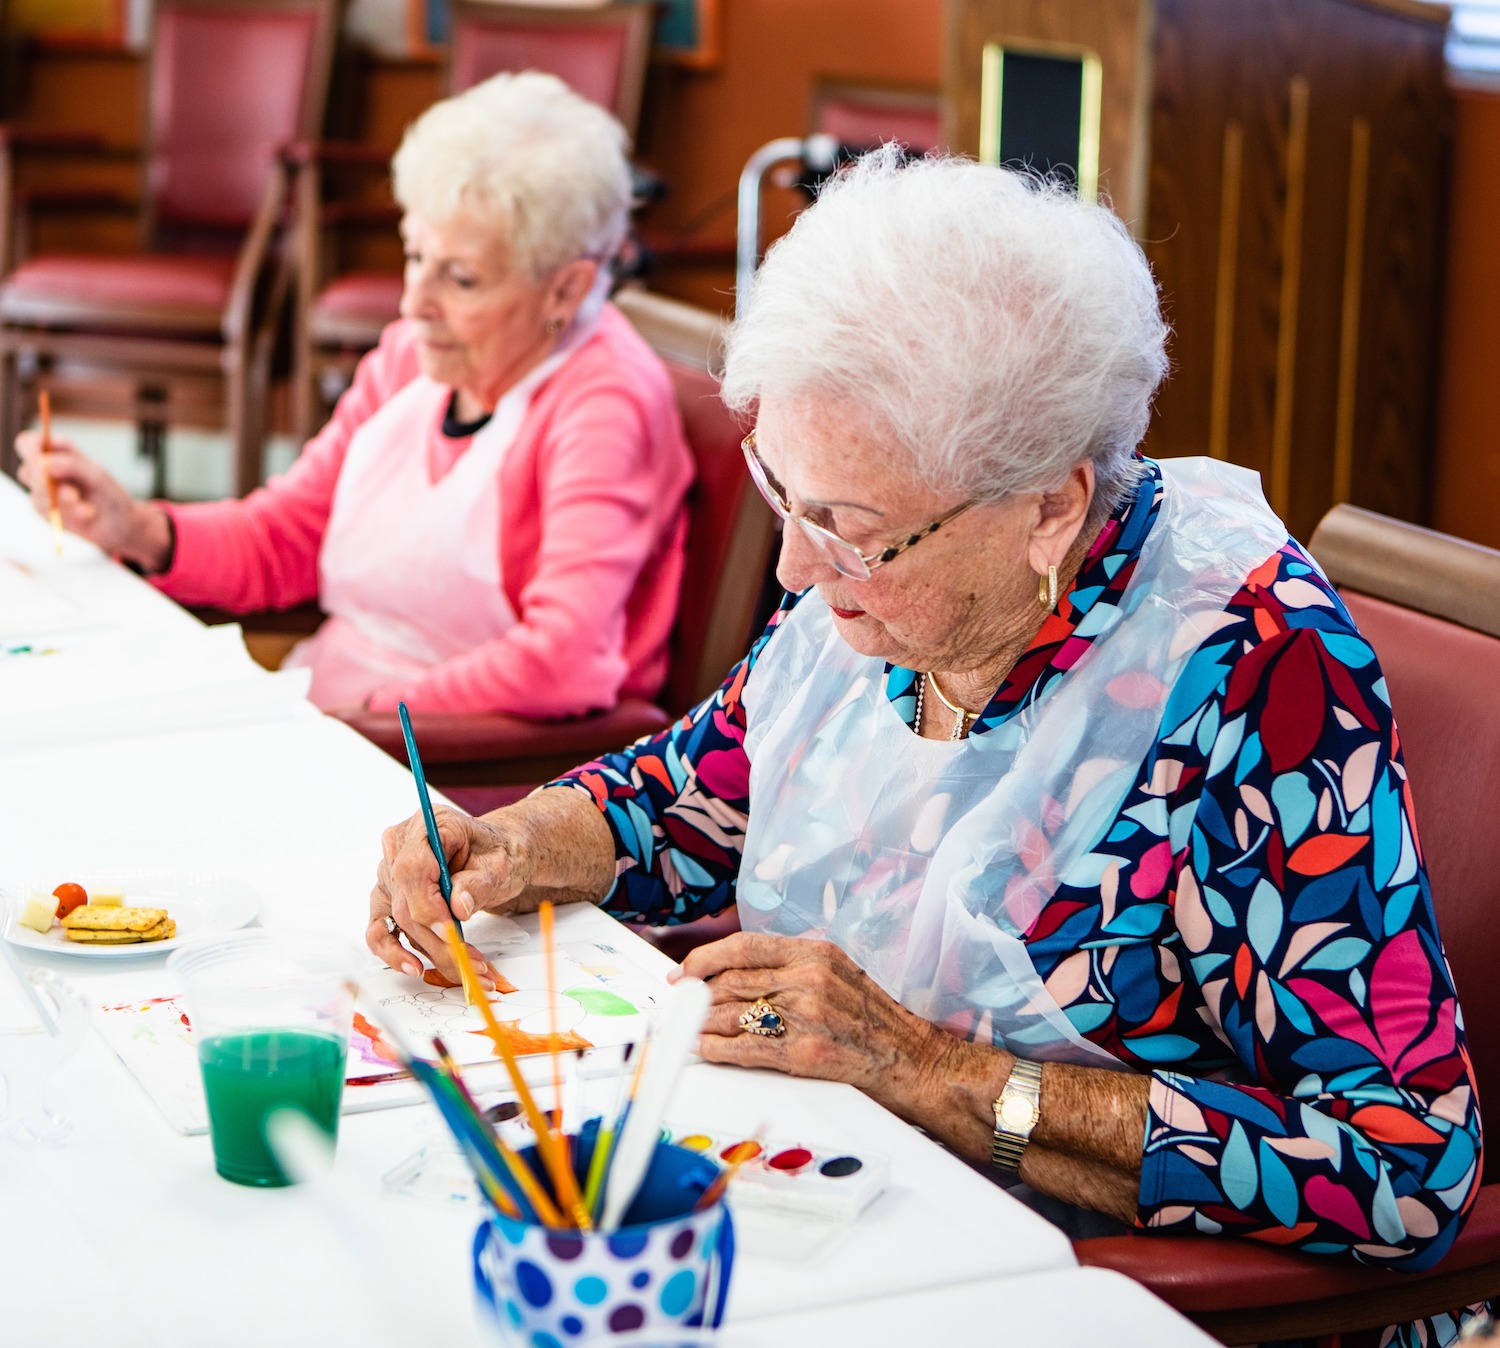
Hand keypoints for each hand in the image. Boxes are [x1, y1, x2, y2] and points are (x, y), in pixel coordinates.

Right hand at [14, 431, 170, 566]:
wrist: (119, 524)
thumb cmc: (109, 493)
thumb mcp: (97, 475)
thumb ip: (72, 465)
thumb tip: (43, 463)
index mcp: (58, 452)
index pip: (27, 443)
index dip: (29, 448)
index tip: (42, 460)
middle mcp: (45, 470)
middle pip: (27, 469)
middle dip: (46, 481)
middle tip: (72, 494)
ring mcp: (43, 491)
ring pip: (37, 492)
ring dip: (63, 501)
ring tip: (87, 508)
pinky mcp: (45, 511)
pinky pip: (45, 510)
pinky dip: (68, 513)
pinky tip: (87, 514)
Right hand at [368, 807, 533, 980]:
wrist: (497, 856)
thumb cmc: (498, 854)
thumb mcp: (501, 864)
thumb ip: (479, 883)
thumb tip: (459, 906)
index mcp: (429, 825)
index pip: (412, 869)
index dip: (428, 905)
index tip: (450, 932)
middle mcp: (401, 846)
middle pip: (406, 901)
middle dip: (438, 939)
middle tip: (471, 961)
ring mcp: (390, 872)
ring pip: (398, 921)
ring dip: (430, 951)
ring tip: (462, 970)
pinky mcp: (388, 896)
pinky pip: (380, 929)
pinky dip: (395, 952)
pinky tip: (415, 967)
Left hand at [674, 932, 958, 1120]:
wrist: (912, 1060)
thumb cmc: (874, 1021)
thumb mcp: (837, 973)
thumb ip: (791, 967)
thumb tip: (735, 973)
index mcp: (815, 953)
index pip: (744, 945)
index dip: (705, 957)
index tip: (685, 971)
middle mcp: (808, 979)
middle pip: (731, 980)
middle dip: (696, 994)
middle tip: (680, 1002)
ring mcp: (806, 1016)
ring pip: (731, 1013)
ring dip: (700, 1022)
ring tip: (685, 1026)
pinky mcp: (804, 1053)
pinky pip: (744, 1048)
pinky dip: (716, 1048)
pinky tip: (704, 1048)